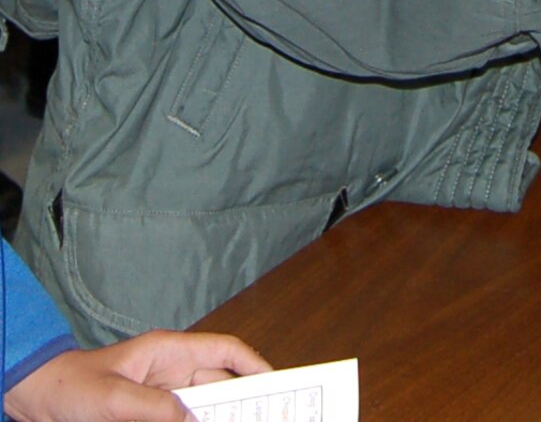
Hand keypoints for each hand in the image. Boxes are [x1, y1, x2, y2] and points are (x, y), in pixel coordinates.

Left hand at [6, 333, 269, 421]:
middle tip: (266, 415)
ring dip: (216, 417)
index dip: (256, 365)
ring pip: (200, 409)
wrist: (35, 402)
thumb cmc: (70, 387)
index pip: (226, 352)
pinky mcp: (147, 417)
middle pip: (219, 385)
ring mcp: (160, 396)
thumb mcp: (113, 398)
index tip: (278, 385)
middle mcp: (171, 372)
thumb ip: (156, 408)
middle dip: (242, 401)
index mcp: (170, 352)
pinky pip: (179, 421)